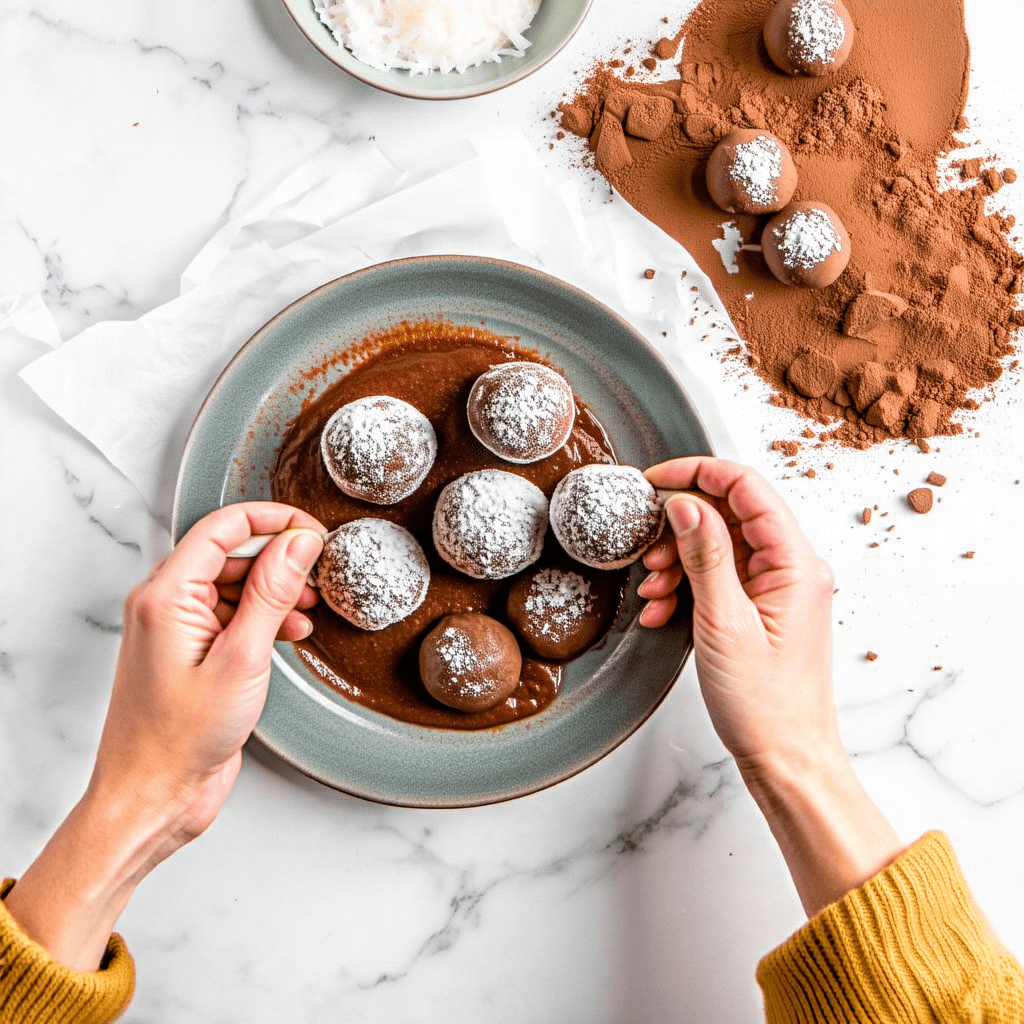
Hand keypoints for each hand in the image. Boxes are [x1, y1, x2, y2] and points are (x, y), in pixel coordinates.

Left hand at [5, 502, 324, 969]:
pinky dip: (262, 618)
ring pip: (231, 584)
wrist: (152, 796)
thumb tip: (297, 543)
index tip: (312, 529)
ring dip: (273, 592)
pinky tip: (290, 634)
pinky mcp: (188, 652)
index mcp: (165, 596)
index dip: (273, 519)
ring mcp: (175, 629)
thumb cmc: (181, 739)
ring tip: (309, 610)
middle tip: (319, 573)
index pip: (222, 526)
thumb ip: (271, 594)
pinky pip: (228, 615)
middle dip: (278, 560)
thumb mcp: (242, 659)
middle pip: (229, 553)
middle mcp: (164, 604)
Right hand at [639, 458, 900, 914]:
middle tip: (647, 552)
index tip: (655, 481)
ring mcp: (777, 587)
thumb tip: (685, 503)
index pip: (747, 487)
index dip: (698, 473)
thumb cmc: (766, 704)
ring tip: (654, 592)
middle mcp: (792, 567)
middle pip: (729, 514)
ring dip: (677, 561)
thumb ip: (704, 556)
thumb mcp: (723, 623)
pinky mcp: (761, 607)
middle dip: (680, 528)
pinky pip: (718, 577)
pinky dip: (686, 586)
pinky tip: (663, 611)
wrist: (786, 759)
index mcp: (796, 562)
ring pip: (718, 545)